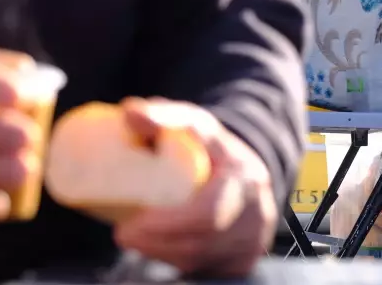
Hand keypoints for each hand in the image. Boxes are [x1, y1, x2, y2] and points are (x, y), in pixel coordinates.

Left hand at [113, 97, 275, 277]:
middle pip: (201, 242)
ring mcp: (254, 240)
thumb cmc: (213, 149)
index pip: (206, 213)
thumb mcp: (192, 125)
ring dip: (162, 253)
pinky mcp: (245, 260)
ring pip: (202, 258)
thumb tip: (130, 112)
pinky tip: (162, 250)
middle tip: (124, 234)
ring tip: (137, 239)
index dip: (165, 225)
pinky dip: (179, 262)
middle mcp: (257, 212)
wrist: (246, 172)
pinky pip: (208, 269)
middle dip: (156, 243)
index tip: (129, 224)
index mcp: (245, 177)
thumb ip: (163, 116)